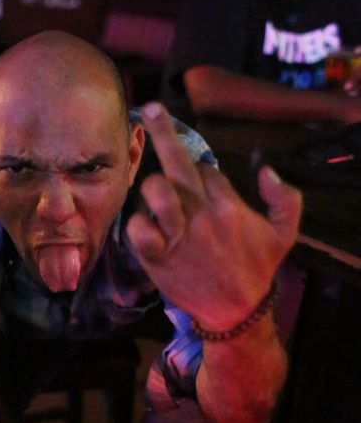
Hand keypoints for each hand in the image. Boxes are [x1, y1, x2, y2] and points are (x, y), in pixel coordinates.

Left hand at [126, 103, 301, 330]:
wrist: (236, 312)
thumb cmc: (258, 268)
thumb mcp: (286, 232)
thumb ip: (286, 198)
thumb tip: (265, 169)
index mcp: (229, 204)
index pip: (204, 168)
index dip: (197, 168)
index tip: (195, 176)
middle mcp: (202, 215)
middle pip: (178, 163)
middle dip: (163, 131)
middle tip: (151, 109)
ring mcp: (178, 236)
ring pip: (156, 191)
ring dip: (151, 186)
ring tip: (153, 193)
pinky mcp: (158, 258)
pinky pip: (139, 229)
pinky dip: (137, 223)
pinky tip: (143, 224)